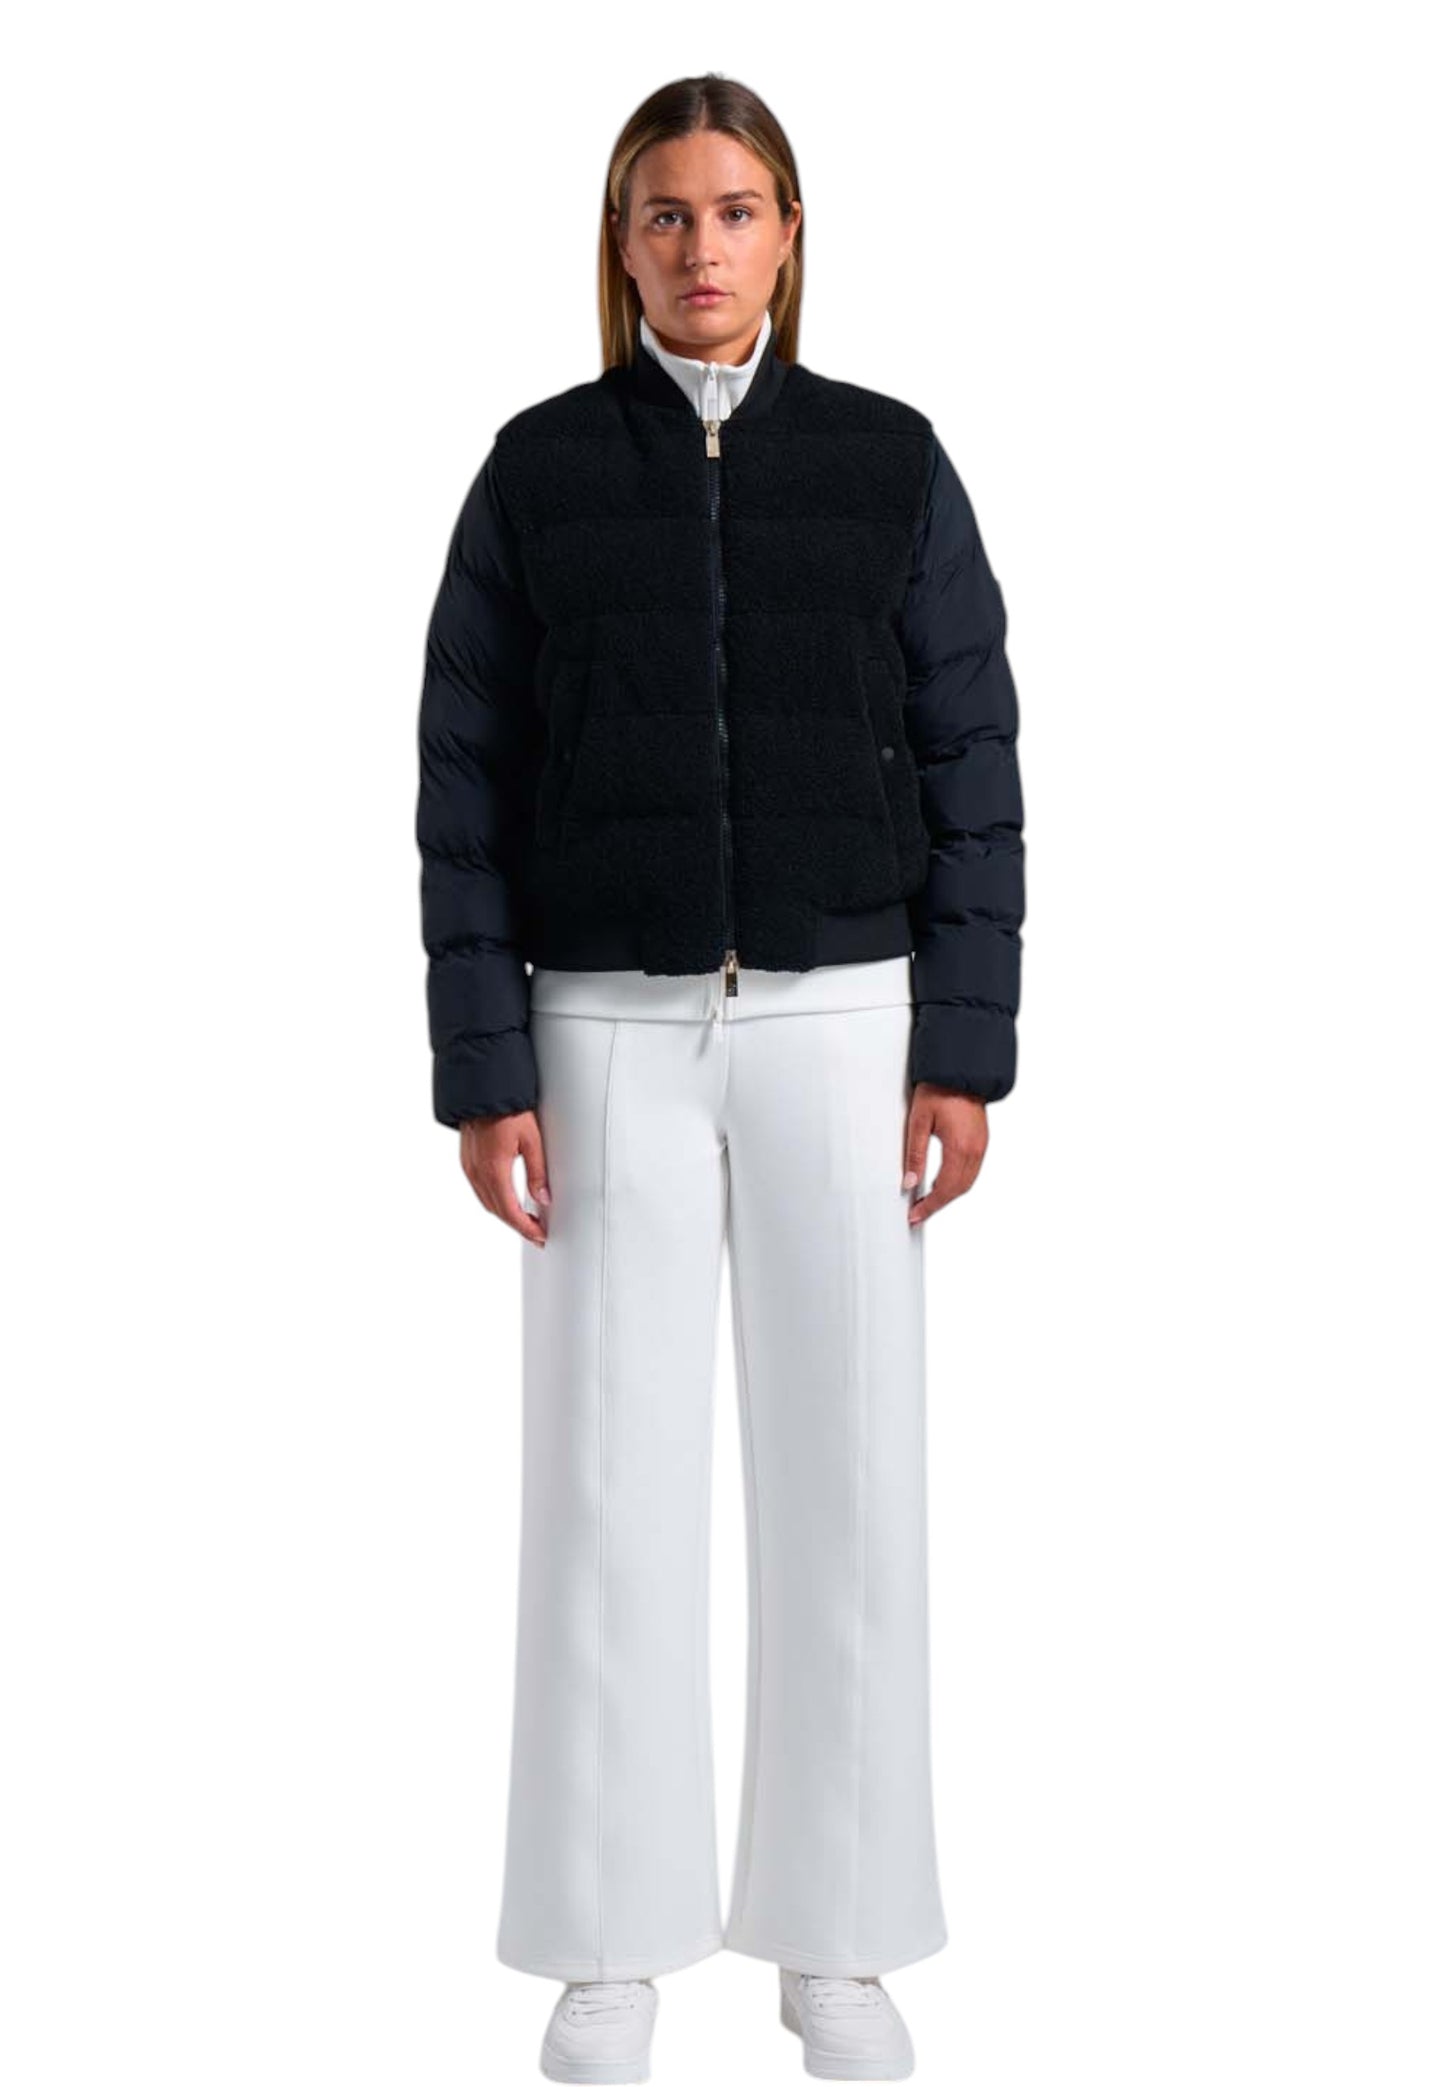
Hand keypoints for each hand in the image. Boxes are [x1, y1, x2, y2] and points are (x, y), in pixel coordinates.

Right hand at [459, 1109, 550, 1245]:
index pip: (510, 1211)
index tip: (539, 1236)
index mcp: (494, 1169)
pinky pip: (479, 1190)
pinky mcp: (467, 1161)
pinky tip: (507, 1200)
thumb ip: (538, 1172)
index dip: (526, 1227)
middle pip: (497, 1210)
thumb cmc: (508, 1107)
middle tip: (536, 1231)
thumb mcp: (532, 1140)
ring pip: (487, 1202)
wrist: (484, 1087)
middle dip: (517, 1224)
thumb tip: (544, 1198)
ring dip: (505, 1214)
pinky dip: (494, 1201)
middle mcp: (477, 1172)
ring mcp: (469, 1167)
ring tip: (525, 1219)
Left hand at [902, 1082, 987, 1224]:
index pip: (945, 1189)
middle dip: (938, 1205)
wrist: (960, 1070)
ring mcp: (981, 1146)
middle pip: (958, 1190)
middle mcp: (975, 1150)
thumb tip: (909, 1181)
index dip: (930, 1206)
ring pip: (967, 1183)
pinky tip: (943, 1183)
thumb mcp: (918, 1122)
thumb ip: (914, 1154)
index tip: (916, 1215)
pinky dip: (958, 1183)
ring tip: (928, 1201)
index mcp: (960, 1148)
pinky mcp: (981, 1141)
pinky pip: (972, 1171)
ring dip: (949, 1195)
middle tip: (919, 1212)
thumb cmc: (940, 1089)